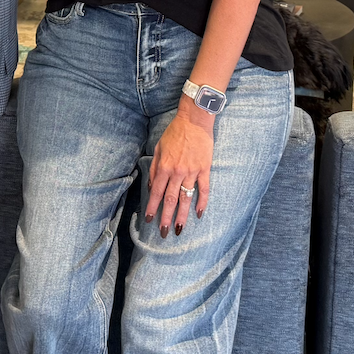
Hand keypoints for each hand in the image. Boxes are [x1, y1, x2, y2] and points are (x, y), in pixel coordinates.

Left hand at [146, 97, 213, 236]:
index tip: (148, 220)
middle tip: (163, 233)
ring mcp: (192, 172)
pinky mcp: (205, 169)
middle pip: (170, 200)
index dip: (152, 207)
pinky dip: (202, 202)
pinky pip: (204, 189)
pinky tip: (199, 214)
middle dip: (166, 218)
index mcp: (164, 167)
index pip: (157, 192)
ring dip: (182, 215)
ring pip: (186, 198)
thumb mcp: (158, 148)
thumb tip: (152, 186)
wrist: (194, 121)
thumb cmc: (174, 133)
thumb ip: (154, 168)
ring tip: (179, 230)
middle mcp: (177, 172)